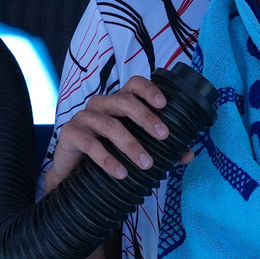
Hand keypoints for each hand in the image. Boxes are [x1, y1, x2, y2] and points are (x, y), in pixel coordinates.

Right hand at [45, 76, 193, 191]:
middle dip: (146, 118)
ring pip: (109, 125)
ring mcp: (84, 118)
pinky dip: (107, 159)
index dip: (148, 90)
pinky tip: (121, 172)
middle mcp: (101, 105)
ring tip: (146, 163)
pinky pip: (90, 144)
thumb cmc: (108, 152)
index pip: (133, 85)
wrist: (73, 173)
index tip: (164, 104)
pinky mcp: (70, 134)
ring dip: (130, 144)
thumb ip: (161, 149)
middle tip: (164, 136)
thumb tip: (189, 154)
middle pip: (124, 102)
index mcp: (118, 102)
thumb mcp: (134, 149)